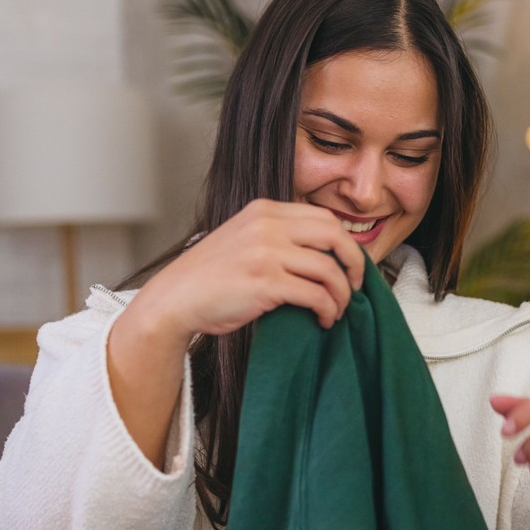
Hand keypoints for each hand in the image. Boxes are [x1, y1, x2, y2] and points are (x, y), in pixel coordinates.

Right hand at [125, 199, 366, 346]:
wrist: (174, 298)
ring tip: (337, 310)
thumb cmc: (209, 277)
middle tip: (355, 286)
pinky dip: (327, 309)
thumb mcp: (244, 239)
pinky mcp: (265, 283)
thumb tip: (322, 254)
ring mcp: (266, 253)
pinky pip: (315, 295)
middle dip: (354, 262)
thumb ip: (277, 236)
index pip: (323, 217)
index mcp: (264, 210)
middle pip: (334, 235)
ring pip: (329, 269)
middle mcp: (267, 225)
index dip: (345, 243)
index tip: (349, 265)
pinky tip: (323, 319)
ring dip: (342, 295)